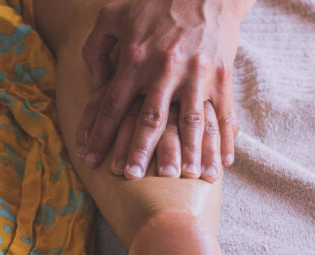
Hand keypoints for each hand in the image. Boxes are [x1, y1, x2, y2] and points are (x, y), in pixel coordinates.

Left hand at [76, 0, 252, 178]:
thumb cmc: (154, 1)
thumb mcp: (114, 14)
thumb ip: (96, 48)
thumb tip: (94, 83)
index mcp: (135, 57)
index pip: (112, 104)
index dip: (99, 134)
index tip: (90, 158)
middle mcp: (164, 68)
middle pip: (148, 119)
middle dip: (138, 151)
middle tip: (130, 177)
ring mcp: (196, 73)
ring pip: (189, 121)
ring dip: (186, 153)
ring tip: (182, 177)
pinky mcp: (221, 74)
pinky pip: (223, 113)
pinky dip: (224, 140)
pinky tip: (223, 163)